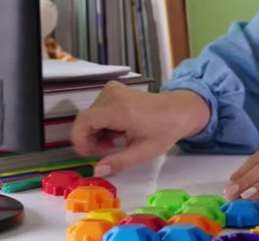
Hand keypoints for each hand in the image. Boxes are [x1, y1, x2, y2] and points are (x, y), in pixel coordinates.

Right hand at [70, 83, 208, 176]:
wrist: (178, 110)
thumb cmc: (163, 131)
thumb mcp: (143, 152)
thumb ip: (119, 162)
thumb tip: (97, 171)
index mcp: (121, 110)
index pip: (84, 120)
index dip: (80, 138)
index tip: (90, 152)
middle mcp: (114, 95)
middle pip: (86, 118)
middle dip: (90, 137)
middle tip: (108, 149)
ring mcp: (113, 89)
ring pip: (90, 114)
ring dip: (97, 130)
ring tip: (116, 139)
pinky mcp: (113, 88)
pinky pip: (97, 107)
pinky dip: (101, 120)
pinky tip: (116, 128)